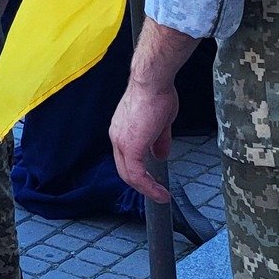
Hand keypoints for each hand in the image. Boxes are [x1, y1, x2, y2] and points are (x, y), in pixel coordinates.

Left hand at [109, 78, 176, 201]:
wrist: (153, 82)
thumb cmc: (157, 94)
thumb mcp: (161, 122)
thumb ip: (159, 140)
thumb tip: (161, 154)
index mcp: (121, 129)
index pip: (125, 157)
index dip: (139, 171)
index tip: (152, 179)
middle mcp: (117, 136)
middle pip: (125, 169)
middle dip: (141, 184)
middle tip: (156, 192)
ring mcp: (121, 142)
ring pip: (129, 174)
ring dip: (146, 188)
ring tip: (160, 195)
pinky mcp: (130, 147)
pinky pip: (137, 175)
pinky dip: (148, 187)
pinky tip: (160, 193)